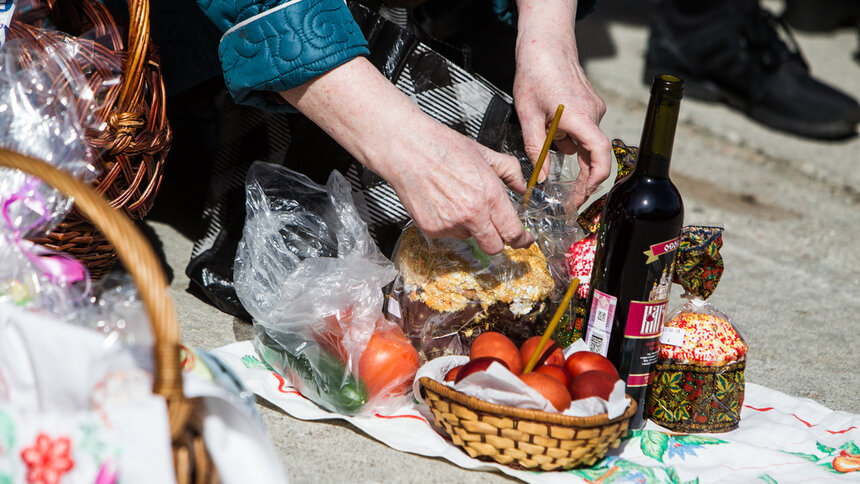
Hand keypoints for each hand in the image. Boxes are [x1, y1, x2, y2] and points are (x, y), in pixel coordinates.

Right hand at [384, 121, 533, 254]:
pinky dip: (450, 223)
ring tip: (458, 200)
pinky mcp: (431, 229)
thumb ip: (510, 171)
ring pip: (469, 238)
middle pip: (494, 247)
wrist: (407, 149)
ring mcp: (450, 225)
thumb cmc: (443, 147)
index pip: (513, 232)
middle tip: (496, 228)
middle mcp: (471, 215)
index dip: (522, 240)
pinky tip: (443, 202)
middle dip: (498, 240)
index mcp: (489, 196)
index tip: (524, 239)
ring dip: (470, 227)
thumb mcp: (485, 153)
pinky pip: (448, 234)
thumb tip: (521, 186)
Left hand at [514, 0, 612, 206]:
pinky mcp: (591, 104)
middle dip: (582, 175)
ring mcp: (595, 108)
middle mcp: (593, 113)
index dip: (595, 178)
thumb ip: (536, 148)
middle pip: (594, 153)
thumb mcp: (528, 116)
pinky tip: (552, 124)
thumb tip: (541, 177)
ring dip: (568, 147)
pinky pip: (583, 129)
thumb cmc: (535, 74)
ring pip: (584, 140)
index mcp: (579, 117)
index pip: (599, 154)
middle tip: (569, 194)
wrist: (545, 45)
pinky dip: (569, 134)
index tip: (584, 194)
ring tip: (545, 133)